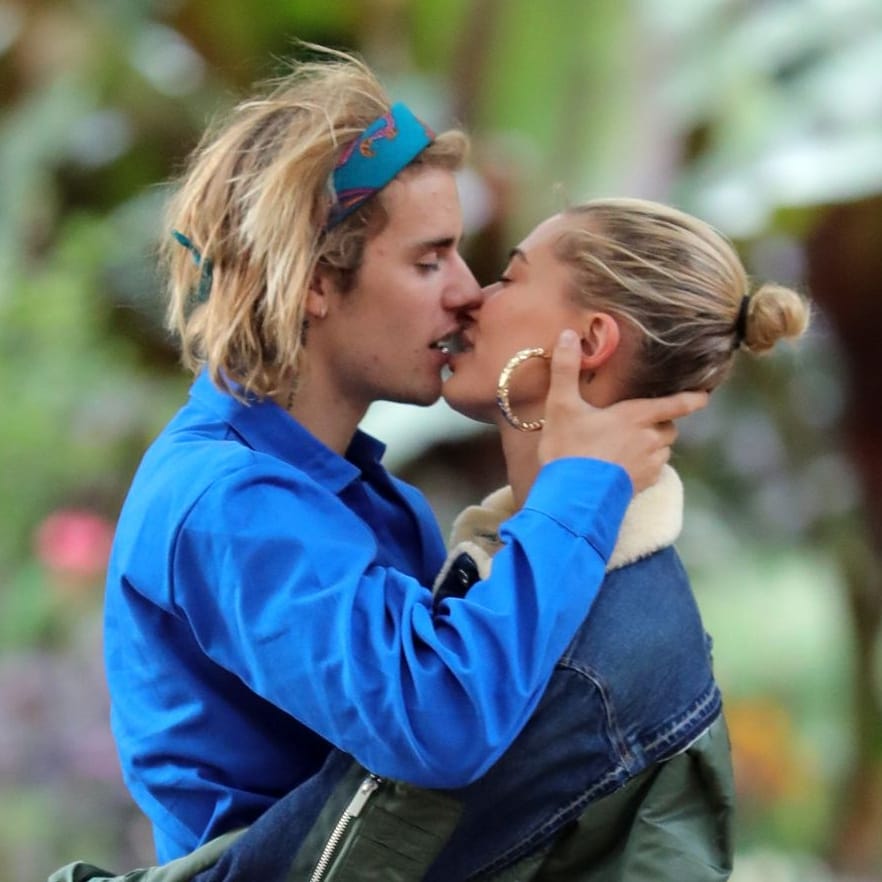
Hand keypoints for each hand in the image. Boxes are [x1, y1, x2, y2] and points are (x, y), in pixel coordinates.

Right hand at [538, 330, 707, 492]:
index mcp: (636, 417)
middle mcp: (649, 439)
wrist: (573, 497)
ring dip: (654, 446)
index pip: (674, 405)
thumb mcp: (562, 406)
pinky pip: (654, 472)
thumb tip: (567, 334)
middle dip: (661, 423)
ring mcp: (648, 465)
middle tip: (642, 422)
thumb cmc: (569, 449)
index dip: (691, 399)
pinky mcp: (642, 486)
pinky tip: (626, 467)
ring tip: (630, 445)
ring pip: (663, 451)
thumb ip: (565, 369)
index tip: (705, 397)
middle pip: (668, 428)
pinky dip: (646, 466)